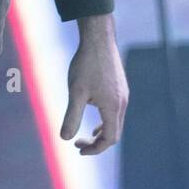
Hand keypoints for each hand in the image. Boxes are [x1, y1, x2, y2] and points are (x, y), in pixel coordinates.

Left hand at [60, 15, 127, 155]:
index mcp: (113, 107)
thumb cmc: (86, 64)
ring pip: (116, 121)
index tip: (78, 149)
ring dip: (102, 131)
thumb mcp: (76, 92)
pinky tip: (93, 111)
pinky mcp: (120, 86)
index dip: (95, 149)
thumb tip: (64, 139)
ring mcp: (123, 94)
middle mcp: (122, 102)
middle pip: (115, 133)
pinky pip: (116, 109)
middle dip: (97, 143)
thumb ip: (72, 116)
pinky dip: (106, 118)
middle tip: (79, 144)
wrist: (99, 38)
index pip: (110, 139)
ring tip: (88, 134)